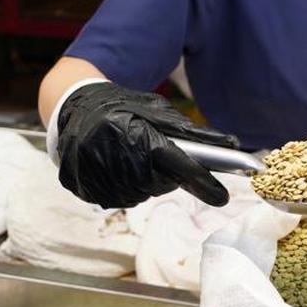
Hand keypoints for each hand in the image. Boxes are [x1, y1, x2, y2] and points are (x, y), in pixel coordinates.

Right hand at [56, 82, 238, 208]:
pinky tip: (120, 167)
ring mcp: (100, 180)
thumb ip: (193, 131)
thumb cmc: (123, 107)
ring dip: (148, 180)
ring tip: (136, 157)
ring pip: (143, 194)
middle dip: (169, 174)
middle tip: (158, 155)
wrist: (75, 111)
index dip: (202, 182)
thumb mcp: (157, 110)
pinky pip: (122, 199)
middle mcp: (118, 161)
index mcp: (137, 137)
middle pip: (162, 184)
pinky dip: (128, 187)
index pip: (177, 166)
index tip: (223, 197)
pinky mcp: (88, 192)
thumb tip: (231, 144)